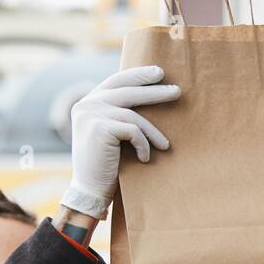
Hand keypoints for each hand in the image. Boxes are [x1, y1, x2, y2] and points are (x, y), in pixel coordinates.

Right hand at [61, 65, 180, 219]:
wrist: (90, 191)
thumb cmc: (105, 167)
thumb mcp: (109, 134)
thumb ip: (117, 114)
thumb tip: (146, 96)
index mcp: (87, 103)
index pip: (116, 81)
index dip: (138, 76)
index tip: (158, 73)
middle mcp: (86, 105)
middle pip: (126, 90)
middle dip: (154, 90)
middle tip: (176, 91)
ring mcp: (91, 114)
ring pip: (133, 115)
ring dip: (153, 132)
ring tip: (165, 145)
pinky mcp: (100, 127)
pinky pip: (133, 130)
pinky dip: (143, 145)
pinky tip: (145, 158)